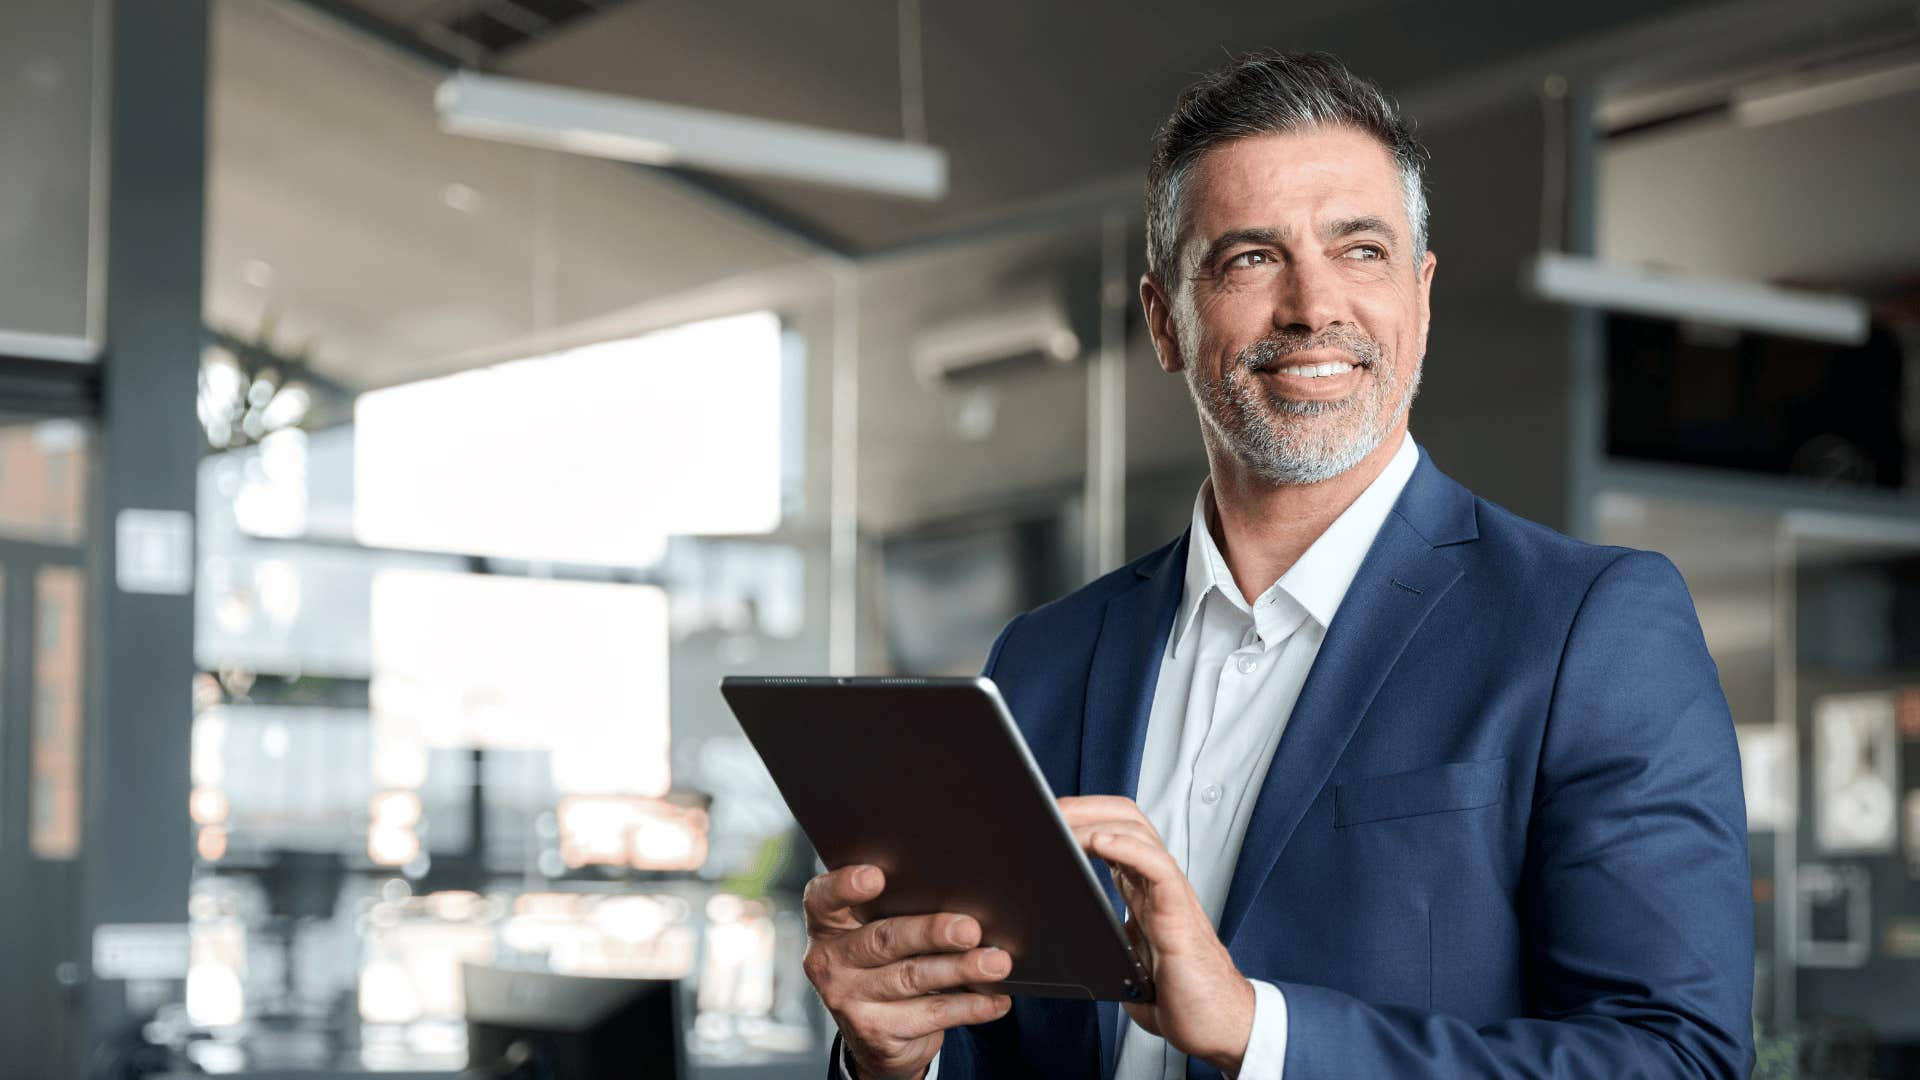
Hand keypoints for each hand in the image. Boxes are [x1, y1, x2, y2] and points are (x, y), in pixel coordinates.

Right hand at [801, 864, 1013, 1079]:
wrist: (874, 1035)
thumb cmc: (883, 963)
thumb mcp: (875, 933)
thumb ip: (897, 910)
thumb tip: (963, 897)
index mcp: (827, 925)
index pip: (824, 898)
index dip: (846, 886)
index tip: (876, 876)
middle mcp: (830, 962)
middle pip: (883, 940)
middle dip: (931, 932)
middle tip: (969, 929)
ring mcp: (849, 1001)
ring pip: (912, 978)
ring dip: (960, 969)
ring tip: (995, 962)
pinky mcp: (876, 1033)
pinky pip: (931, 1015)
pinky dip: (970, 1006)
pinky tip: (996, 998)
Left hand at [1061, 796, 1254, 1073]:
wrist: (1218, 1026)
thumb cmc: (1178, 997)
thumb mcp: (1122, 962)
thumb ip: (1098, 942)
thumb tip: (1053, 944)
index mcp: (1142, 891)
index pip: (1115, 831)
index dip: (1082, 817)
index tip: (1046, 817)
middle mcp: (1156, 885)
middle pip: (1126, 819)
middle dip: (1084, 806)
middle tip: (1047, 809)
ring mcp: (1171, 896)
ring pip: (1139, 832)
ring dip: (1097, 820)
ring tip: (1065, 821)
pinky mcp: (1179, 916)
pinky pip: (1158, 868)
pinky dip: (1129, 848)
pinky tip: (1101, 842)